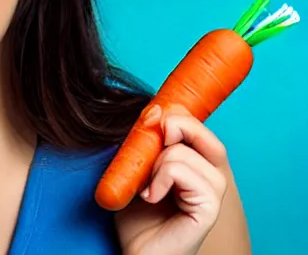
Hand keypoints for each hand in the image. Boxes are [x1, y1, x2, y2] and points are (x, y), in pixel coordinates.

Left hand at [116, 105, 227, 254]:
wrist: (135, 252)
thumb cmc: (135, 212)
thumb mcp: (137, 166)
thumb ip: (147, 140)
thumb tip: (155, 109)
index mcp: (198, 162)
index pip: (195, 122)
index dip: (172, 114)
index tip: (148, 120)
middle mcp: (211, 174)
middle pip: (200, 130)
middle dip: (170, 128)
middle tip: (149, 150)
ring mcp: (212, 192)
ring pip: (181, 152)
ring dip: (154, 164)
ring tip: (147, 188)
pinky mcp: (208, 208)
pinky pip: (180, 171)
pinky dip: (159, 178)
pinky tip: (151, 197)